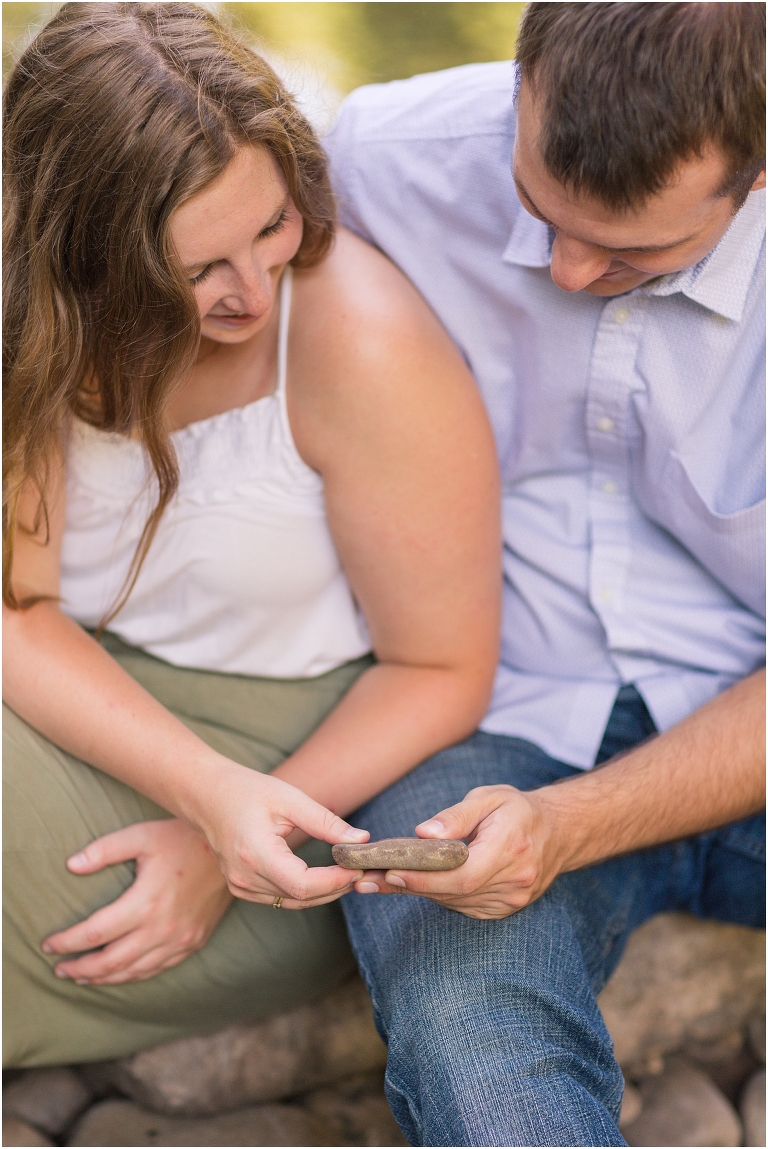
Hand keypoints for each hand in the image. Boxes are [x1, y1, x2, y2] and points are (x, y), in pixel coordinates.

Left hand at [42, 819, 233, 984]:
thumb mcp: (141, 836)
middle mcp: (162, 929)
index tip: (48, 944)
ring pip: (133, 972)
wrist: (230, 851)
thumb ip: (104, 850)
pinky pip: (157, 969)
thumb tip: (71, 865)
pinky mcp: (192, 942)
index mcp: (145, 903)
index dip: (67, 942)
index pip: (94, 933)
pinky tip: (119, 973)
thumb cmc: (182, 838)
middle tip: (60, 969)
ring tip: (81, 976)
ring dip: (103, 978)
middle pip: (110, 962)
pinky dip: (132, 975)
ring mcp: (180, 940)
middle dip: (80, 969)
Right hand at [192, 762, 367, 907]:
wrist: (206, 794)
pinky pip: (279, 898)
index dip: (335, 881)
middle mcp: (245, 877)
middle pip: (301, 897)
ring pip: (292, 902)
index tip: (357, 867)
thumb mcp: (290, 798)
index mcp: (255, 853)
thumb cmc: (247, 790)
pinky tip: (324, 877)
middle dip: (335, 887)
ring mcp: (240, 886)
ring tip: (348, 873)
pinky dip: (304, 892)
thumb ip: (326, 822)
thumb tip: (361, 840)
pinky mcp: (241, 887)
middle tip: (361, 871)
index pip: (303, 884)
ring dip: (323, 892)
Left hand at [354, 784, 561, 918]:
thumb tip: (423, 833)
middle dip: (409, 885)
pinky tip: (412, 884)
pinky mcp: (505, 909)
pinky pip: (463, 905)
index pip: (462, 875)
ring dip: (417, 891)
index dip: (424, 879)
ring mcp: (512, 900)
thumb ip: (456, 816)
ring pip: (454, 901)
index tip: (390, 873)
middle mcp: (515, 881)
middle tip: (367, 878)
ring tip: (377, 880)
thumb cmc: (518, 809)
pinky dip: (438, 894)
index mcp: (511, 848)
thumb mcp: (489, 798)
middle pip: (453, 892)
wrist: (558, 831)